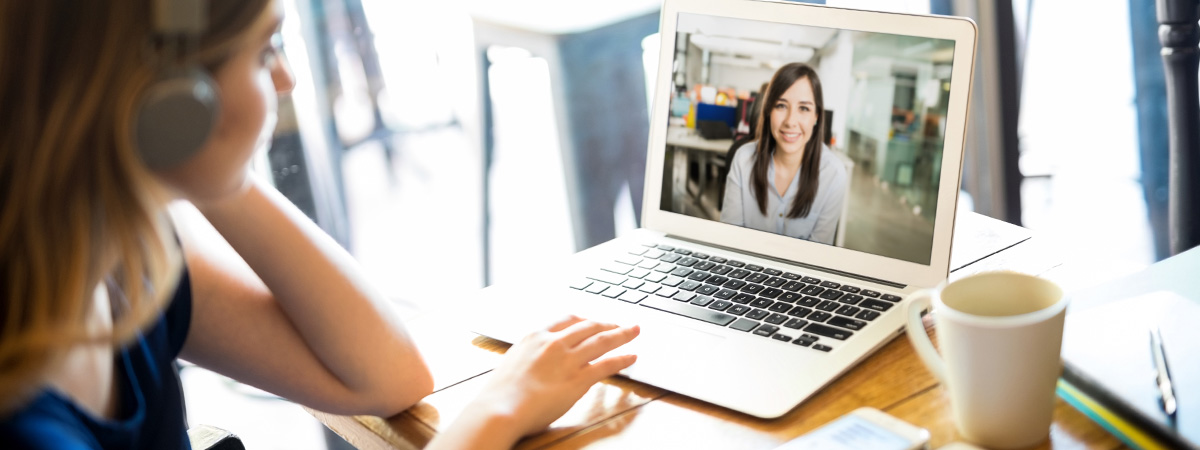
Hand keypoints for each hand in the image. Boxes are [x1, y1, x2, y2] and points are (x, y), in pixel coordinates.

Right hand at [468, 316, 639, 439]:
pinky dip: (622, 359)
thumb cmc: (501, 392)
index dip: (584, 320)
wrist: (501, 407)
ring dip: (621, 334)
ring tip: (634, 331)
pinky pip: (606, 365)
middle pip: (588, 326)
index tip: (592, 321)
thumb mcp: (513, 362)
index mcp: (535, 336)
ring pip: (602, 341)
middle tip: (619, 323)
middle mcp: (554, 343)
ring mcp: (568, 360)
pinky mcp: (578, 379)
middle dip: (607, 323)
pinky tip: (632, 357)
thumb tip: (539, 362)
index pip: (566, 320)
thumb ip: (530, 356)